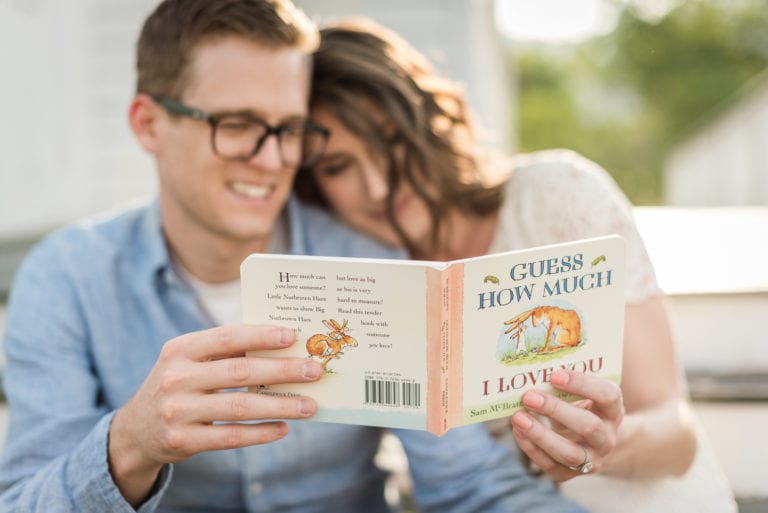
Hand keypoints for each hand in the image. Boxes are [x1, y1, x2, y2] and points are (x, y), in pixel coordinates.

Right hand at [108, 324, 322, 504]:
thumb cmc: (179, 385)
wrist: (136, 430)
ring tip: (309, 405)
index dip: (260, 335)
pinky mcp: (183, 440)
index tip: (292, 336)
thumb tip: (282, 346)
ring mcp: (178, 411)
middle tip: (314, 371)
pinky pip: (231, 436)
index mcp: (180, 349)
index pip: (226, 337)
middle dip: (282, 370)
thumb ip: (226, 352)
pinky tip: (283, 427)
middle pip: (240, 372)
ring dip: (281, 406)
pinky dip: (261, 432)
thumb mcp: (190, 361)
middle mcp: (176, 377)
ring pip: (240, 407)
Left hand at [510, 370, 623, 481]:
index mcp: (613, 411)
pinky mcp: (571, 474)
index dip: (582, 384)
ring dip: (540, 435)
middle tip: (529, 396)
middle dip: (556, 410)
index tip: (555, 375)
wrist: (593, 442)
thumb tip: (534, 372)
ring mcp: (592, 460)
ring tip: (518, 417)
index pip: (607, 396)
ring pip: (569, 453)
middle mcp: (607, 438)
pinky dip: (532, 448)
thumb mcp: (584, 394)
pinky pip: (551, 466)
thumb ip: (566, 384)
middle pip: (588, 426)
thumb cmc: (583, 407)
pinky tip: (518, 431)